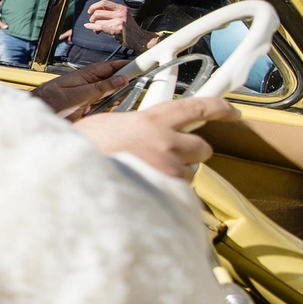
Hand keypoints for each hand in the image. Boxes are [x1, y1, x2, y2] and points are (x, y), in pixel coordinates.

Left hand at [33, 59, 129, 118]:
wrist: (37, 115)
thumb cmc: (51, 102)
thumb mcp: (78, 95)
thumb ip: (99, 88)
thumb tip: (120, 80)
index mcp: (86, 75)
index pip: (112, 67)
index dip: (127, 66)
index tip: (143, 65)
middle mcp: (88, 83)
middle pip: (113, 82)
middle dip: (120, 89)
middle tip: (121, 94)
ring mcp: (88, 95)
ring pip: (109, 97)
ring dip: (110, 103)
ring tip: (97, 107)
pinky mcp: (86, 107)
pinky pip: (102, 107)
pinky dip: (103, 111)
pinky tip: (95, 114)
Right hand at [73, 96, 237, 180]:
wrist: (71, 176)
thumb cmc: (81, 150)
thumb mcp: (104, 126)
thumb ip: (130, 126)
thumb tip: (135, 132)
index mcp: (151, 120)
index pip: (197, 108)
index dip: (219, 108)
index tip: (230, 111)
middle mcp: (167, 143)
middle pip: (202, 147)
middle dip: (188, 154)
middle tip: (167, 159)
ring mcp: (168, 170)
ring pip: (188, 175)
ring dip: (172, 177)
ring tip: (143, 179)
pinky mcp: (166, 193)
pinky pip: (176, 195)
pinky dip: (164, 195)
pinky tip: (141, 193)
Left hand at [84, 0, 158, 51]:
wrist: (141, 38)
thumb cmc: (130, 29)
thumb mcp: (123, 16)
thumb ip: (112, 13)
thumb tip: (95, 13)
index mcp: (122, 8)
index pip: (104, 3)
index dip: (94, 6)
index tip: (90, 11)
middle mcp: (121, 13)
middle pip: (98, 12)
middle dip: (92, 18)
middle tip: (93, 23)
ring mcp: (119, 21)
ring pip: (98, 21)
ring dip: (94, 26)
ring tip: (97, 30)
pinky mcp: (117, 30)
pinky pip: (100, 27)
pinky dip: (92, 27)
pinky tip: (88, 26)